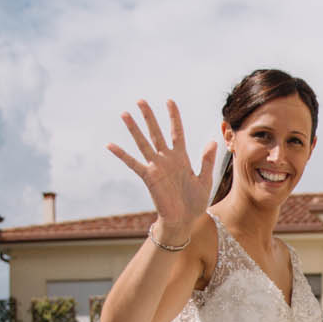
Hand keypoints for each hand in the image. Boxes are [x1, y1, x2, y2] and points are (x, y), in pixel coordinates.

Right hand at [106, 99, 216, 238]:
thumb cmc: (195, 203)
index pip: (176, 132)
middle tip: (140, 100)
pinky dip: (122, 154)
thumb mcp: (205, 180)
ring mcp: (156, 167)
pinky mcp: (148, 177)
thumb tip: (212, 141)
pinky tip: (110, 145)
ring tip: (125, 114)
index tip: (169, 101)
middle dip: (149, 117)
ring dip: (134, 129)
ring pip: (143, 143)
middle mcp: (167, 159)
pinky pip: (133, 163)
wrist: (184, 221)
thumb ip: (207, 161)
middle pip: (156, 133)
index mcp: (182, 158)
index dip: (173, 117)